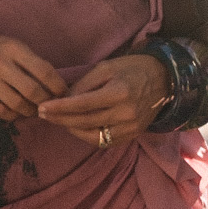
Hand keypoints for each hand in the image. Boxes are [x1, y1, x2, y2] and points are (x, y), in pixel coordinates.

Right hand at [0, 29, 66, 120]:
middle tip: (48, 106)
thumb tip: (55, 83)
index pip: (44, 71)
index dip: (58, 86)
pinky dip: (12, 116)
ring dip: (29, 111)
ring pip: (17, 105)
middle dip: (45, 102)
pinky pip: (0, 112)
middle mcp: (0, 63)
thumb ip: (30, 61)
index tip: (63, 94)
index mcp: (13, 48)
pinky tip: (15, 112)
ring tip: (32, 110)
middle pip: (32, 91)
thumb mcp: (11, 44)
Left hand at [35, 53, 170, 147]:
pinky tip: (77, 127)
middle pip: (84, 122)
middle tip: (43, 114)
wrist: (165, 80)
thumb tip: (64, 99)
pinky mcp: (132, 135)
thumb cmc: (133, 69)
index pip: (81, 105)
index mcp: (119, 93)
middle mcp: (125, 114)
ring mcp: (130, 128)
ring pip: (93, 136)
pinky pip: (104, 141)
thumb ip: (84, 84)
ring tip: (58, 120)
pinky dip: (88, 135)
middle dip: (60, 119)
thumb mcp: (107, 68)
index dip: (59, 108)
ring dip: (72, 129)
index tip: (42, 107)